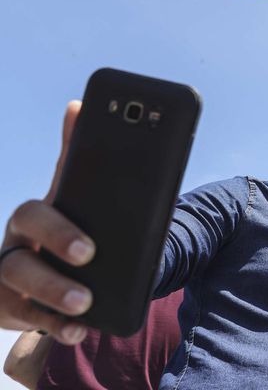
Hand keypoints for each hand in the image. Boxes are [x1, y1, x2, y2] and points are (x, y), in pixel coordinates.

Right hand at [0, 101, 95, 344]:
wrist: (79, 267)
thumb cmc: (79, 225)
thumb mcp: (87, 195)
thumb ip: (85, 161)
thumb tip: (77, 104)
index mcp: (41, 215)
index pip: (40, 211)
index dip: (60, 229)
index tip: (89, 249)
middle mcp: (18, 243)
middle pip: (22, 247)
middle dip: (55, 254)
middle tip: (92, 264)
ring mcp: (10, 276)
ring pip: (15, 282)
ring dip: (51, 295)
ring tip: (86, 305)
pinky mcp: (9, 307)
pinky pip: (22, 319)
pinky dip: (51, 327)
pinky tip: (77, 330)